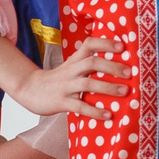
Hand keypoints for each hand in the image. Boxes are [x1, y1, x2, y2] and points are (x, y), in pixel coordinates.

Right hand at [0, 37, 127, 119]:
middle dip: (112, 66)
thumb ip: (88, 65)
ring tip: (125, 92)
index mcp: (74, 60)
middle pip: (92, 63)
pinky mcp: (60, 102)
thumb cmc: (57, 80)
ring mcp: (65, 86)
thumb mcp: (70, 67)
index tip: (122, 46)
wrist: (29, 90)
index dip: (105, 43)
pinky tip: (108, 115)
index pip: (89, 44)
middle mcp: (71, 71)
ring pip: (88, 83)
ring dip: (108, 87)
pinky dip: (95, 111)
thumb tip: (118, 66)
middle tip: (129, 72)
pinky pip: (79, 106)